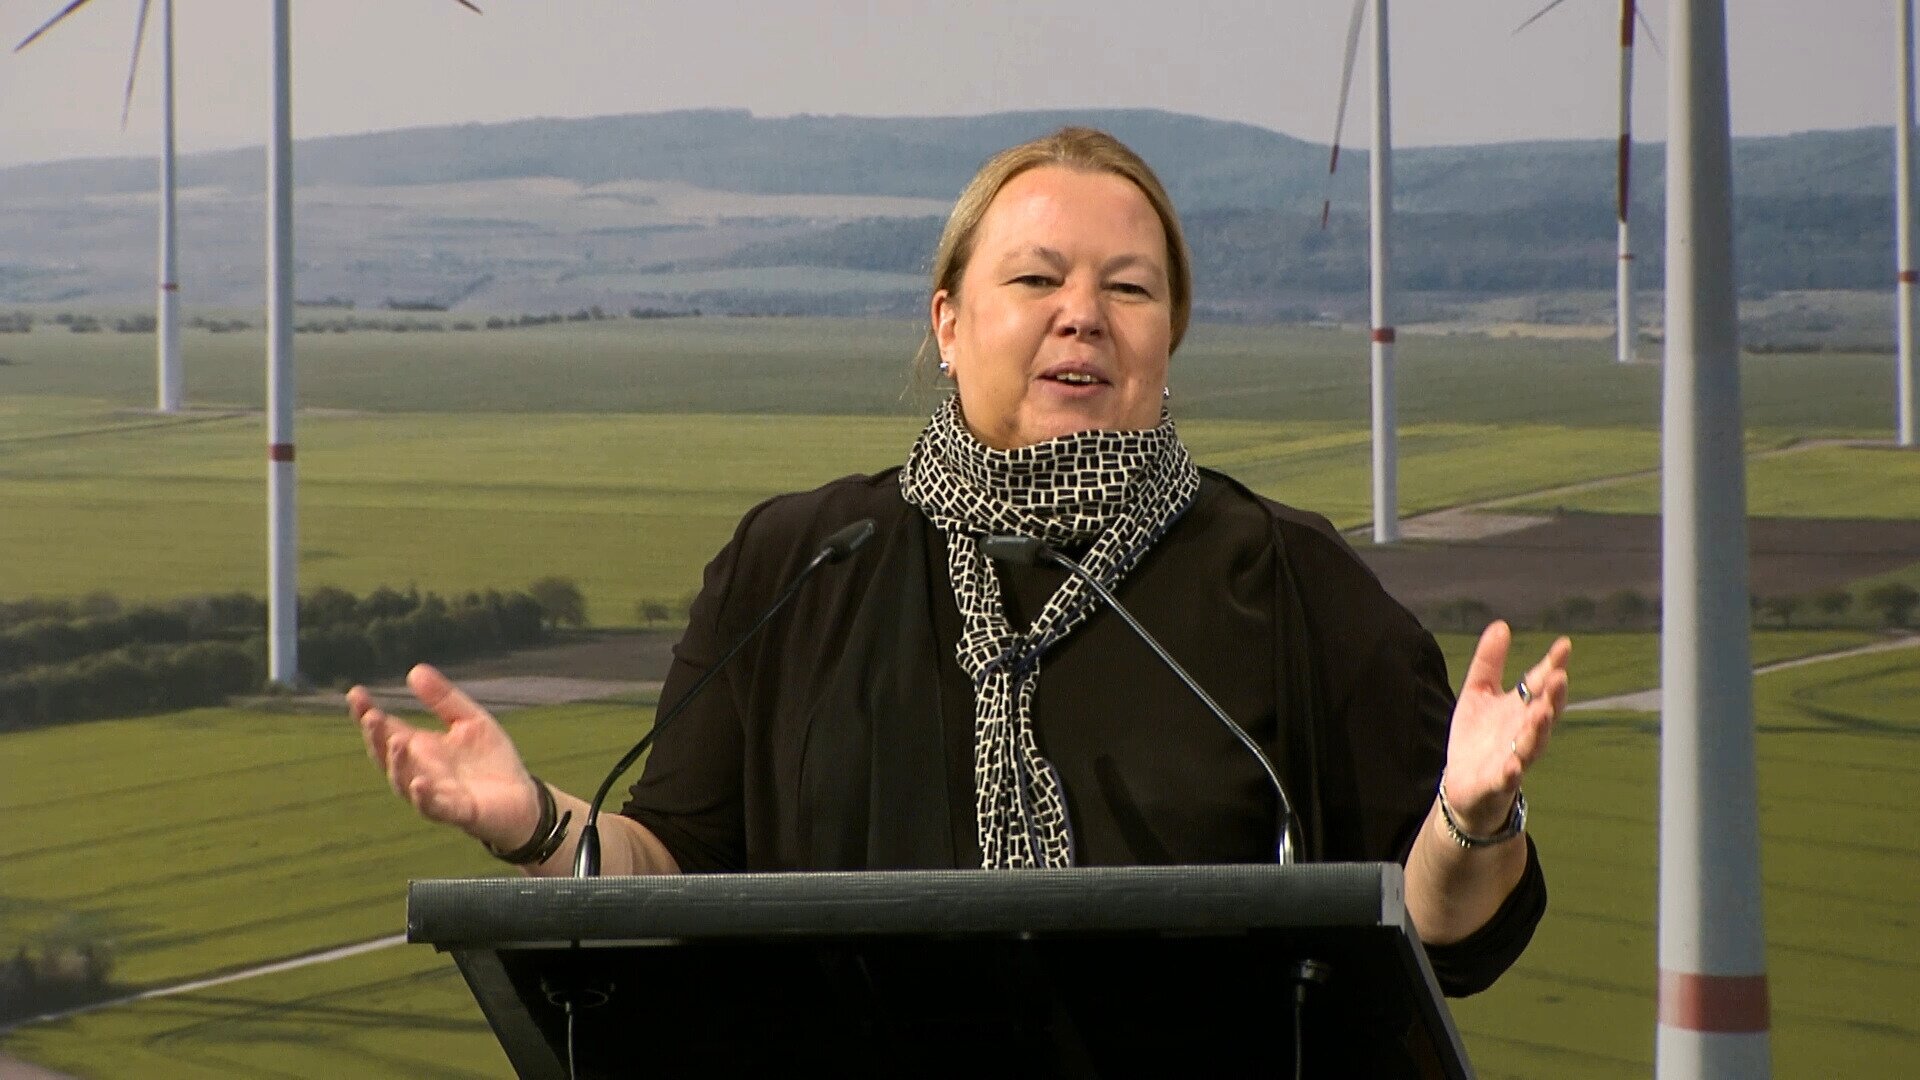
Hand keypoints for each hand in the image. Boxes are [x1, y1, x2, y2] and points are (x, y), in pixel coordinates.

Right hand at [348, 664, 541, 850]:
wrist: (523, 800)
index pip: (386, 730)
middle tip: (370, 716)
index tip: (355, 693)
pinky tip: (419, 783)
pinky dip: (424, 798)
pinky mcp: (459, 813)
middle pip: (387, 757)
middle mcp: (420, 771)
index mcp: (420, 748)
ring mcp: (436, 794)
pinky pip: (436, 808)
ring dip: (397, 764)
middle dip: (376, 738)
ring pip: (404, 783)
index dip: (367, 714)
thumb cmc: (490, 761)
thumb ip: (444, 699)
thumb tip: (414, 670)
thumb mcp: (470, 721)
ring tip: (396, 741)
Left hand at [1443, 621, 1569, 834]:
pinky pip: (1508, 778)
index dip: (1553, 665)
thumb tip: (1501, 625)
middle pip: (1545, 712)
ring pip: (1532, 744)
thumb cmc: (1478, 738)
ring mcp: (1515, 758)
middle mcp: (1525, 732)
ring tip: (1542, 712)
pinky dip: (1511, 772)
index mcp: (1521, 709)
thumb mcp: (1478, 693)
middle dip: (1553, 696)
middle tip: (1559, 676)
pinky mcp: (1498, 782)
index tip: (1564, 645)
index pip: (1541, 684)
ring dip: (1538, 729)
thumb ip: (1489, 662)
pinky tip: (1513, 766)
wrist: (1464, 786)